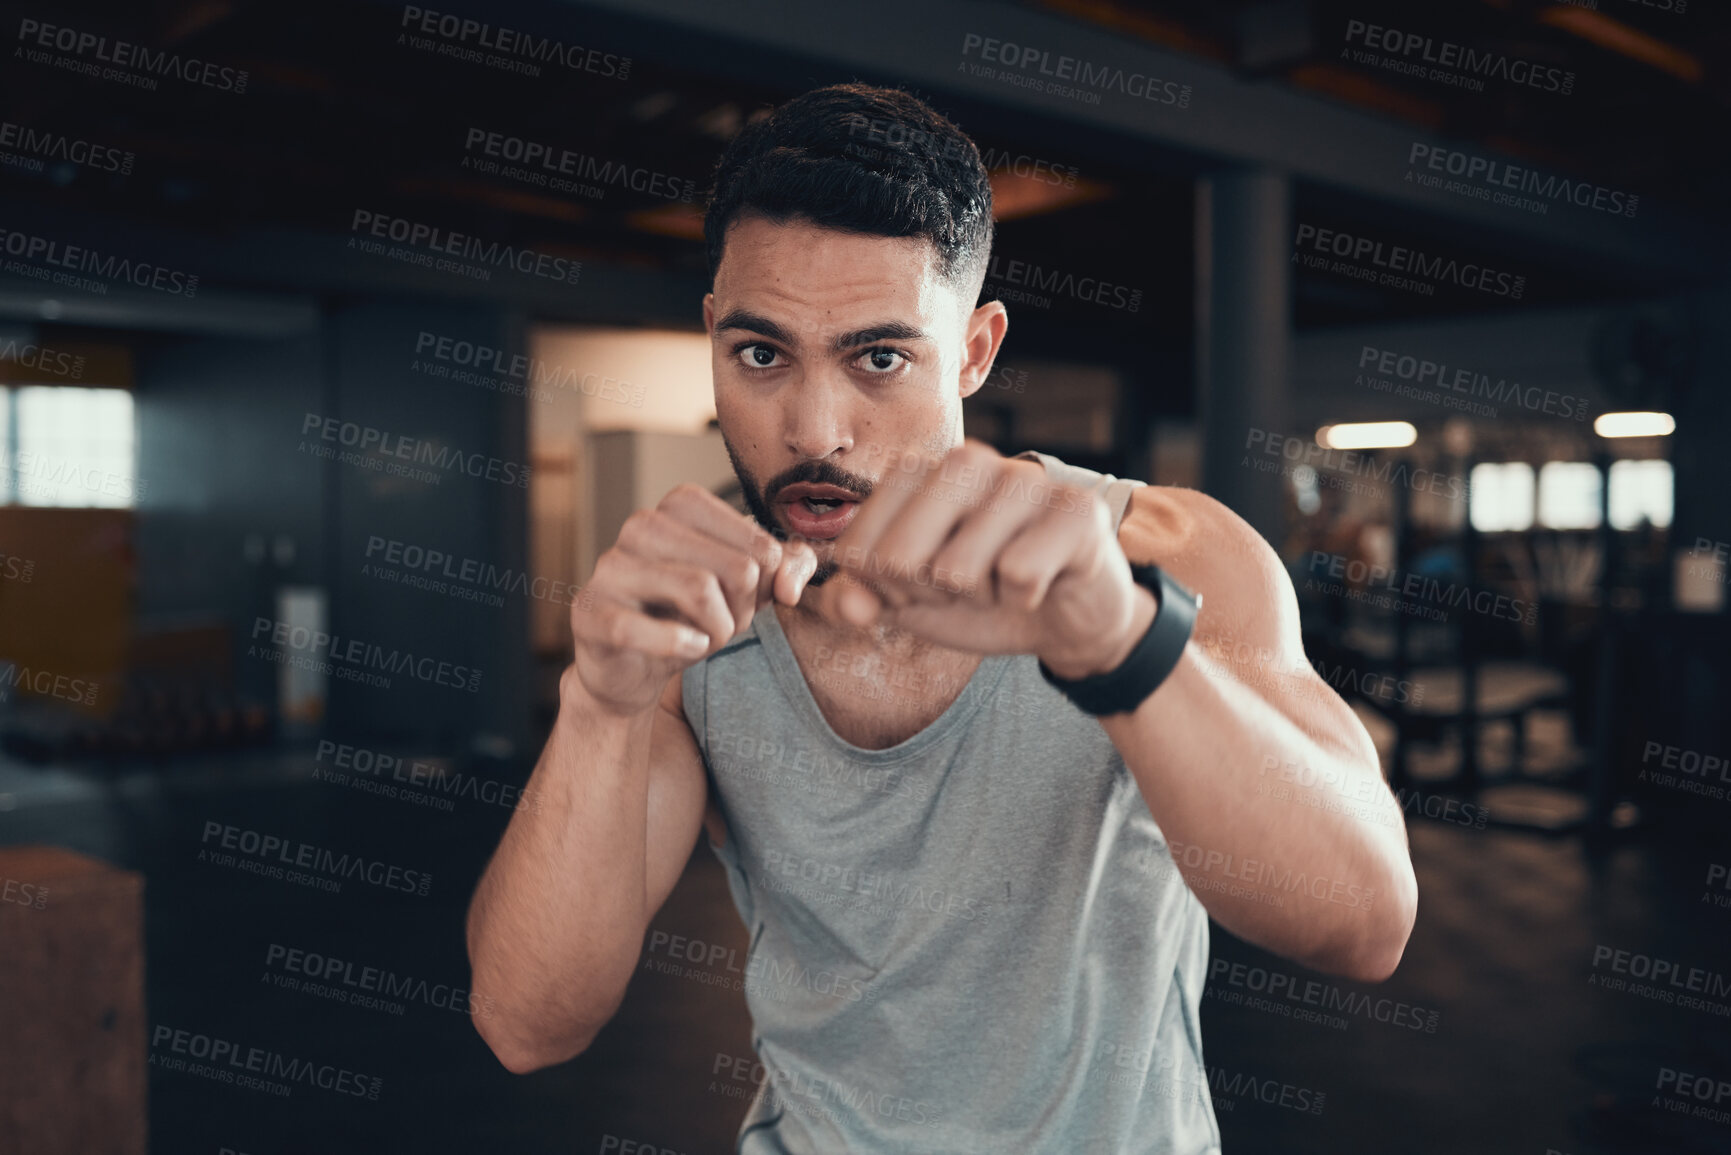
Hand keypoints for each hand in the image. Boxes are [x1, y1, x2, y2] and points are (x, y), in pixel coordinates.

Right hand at [572, 484, 817, 715]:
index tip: (744, 602)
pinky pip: (649, 626)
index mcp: (682, 506)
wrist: (631, 666)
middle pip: (737, 568)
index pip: (762, 547)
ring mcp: (611, 565)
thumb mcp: (747, 589)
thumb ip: (788, 568)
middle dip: (744, 612)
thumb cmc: (688, 616)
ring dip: (717, 630)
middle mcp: (642, 524)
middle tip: (723, 627)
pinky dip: (681, 645)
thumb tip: (789, 586)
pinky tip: (685, 649)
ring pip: (700, 590)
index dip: (765, 587)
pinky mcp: (590, 609)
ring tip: (703, 638)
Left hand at [831, 441, 1153, 679]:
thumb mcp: (910, 602)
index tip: (923, 584)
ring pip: (956, 570)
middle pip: (896, 559)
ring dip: (979, 599)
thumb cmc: (982, 597)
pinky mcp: (1077, 507)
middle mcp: (968, 461)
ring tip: (1003, 582)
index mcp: (919, 474)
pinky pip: (1018, 573)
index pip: (857, 550)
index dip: (885, 590)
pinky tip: (1042, 583)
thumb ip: (863, 600)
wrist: (1064, 619)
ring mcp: (1024, 479)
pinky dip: (1024, 599)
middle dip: (927, 597)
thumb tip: (849, 607)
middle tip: (965, 587)